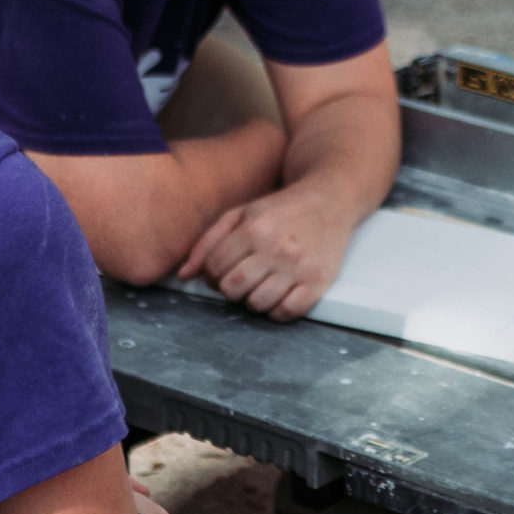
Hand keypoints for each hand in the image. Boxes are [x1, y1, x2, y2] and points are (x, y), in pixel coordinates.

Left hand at [175, 187, 352, 320]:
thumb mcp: (241, 214)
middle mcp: (276, 249)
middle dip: (230, 288)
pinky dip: (278, 310)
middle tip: (241, 278)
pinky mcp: (318, 282)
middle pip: (232, 288)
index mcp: (253, 229)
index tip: (223, 269)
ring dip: (254, 300)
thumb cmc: (281, 209)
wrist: (330, 201)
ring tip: (261, 284)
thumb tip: (184, 275)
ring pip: (258, 304)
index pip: (214, 267)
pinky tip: (279, 294)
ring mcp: (299, 267)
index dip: (211, 273)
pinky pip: (287, 312)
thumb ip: (209, 242)